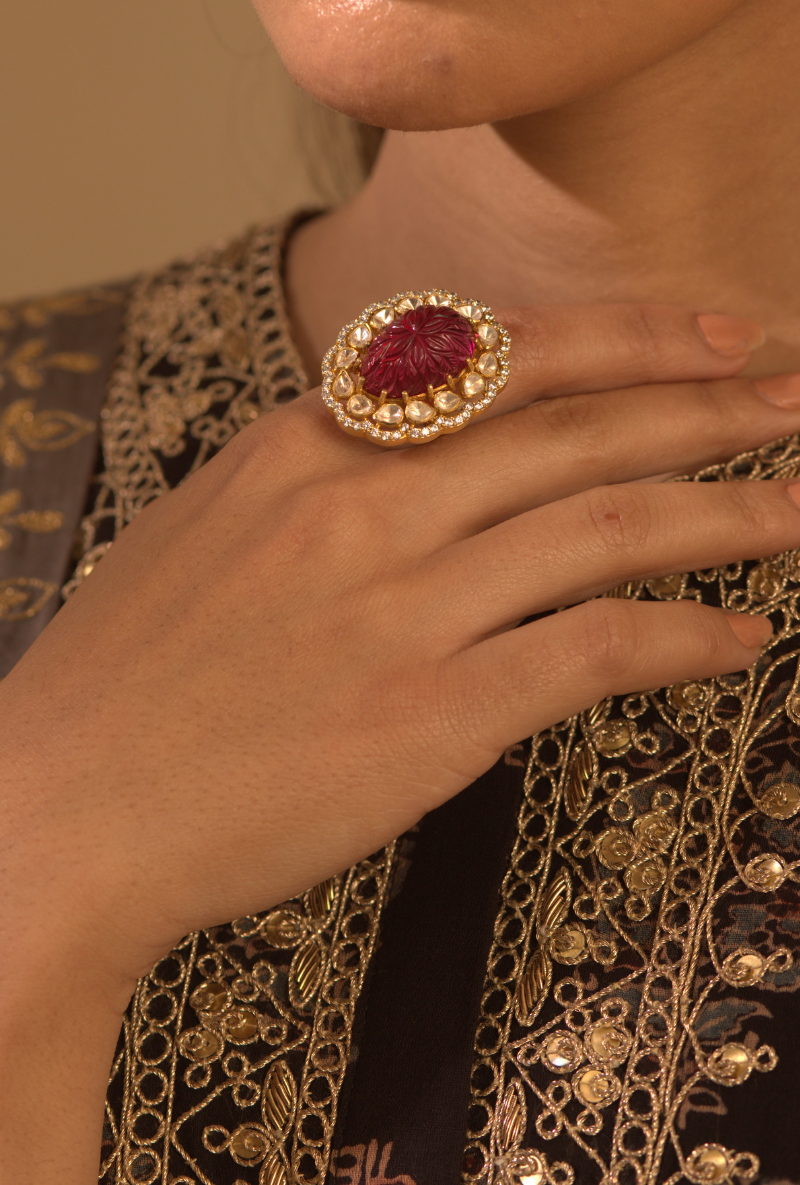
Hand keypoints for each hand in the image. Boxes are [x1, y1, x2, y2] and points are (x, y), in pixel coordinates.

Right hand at [2, 303, 796, 983]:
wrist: (59, 816)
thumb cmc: (127, 685)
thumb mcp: (212, 533)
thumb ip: (322, 483)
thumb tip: (422, 462)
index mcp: (301, 447)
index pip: (495, 358)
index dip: (624, 338)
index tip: (709, 333)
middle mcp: (359, 506)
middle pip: (573, 425)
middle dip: (704, 401)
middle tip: (792, 393)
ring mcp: (397, 608)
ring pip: (604, 526)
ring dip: (724, 512)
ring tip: (799, 509)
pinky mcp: (426, 717)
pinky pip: (590, 652)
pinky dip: (683, 638)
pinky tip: (742, 639)